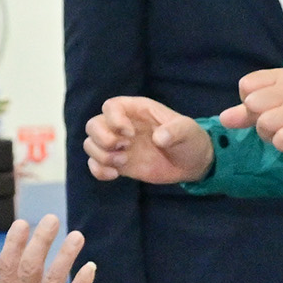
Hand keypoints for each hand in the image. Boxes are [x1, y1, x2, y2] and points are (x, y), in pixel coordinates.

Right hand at [84, 96, 216, 185]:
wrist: (192, 163)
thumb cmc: (189, 139)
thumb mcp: (188, 130)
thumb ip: (175, 131)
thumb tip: (159, 139)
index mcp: (136, 110)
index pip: (111, 106)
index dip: (114, 119)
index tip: (129, 133)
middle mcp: (122, 125)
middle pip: (93, 125)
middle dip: (102, 138)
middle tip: (124, 148)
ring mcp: (118, 145)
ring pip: (91, 144)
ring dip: (101, 155)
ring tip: (123, 162)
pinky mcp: (118, 163)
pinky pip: (95, 164)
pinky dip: (98, 170)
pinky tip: (115, 175)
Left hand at [225, 67, 282, 161]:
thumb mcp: (280, 103)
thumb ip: (248, 110)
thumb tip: (222, 119)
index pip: (246, 85)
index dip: (248, 102)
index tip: (265, 108)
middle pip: (252, 104)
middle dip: (258, 120)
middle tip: (275, 124)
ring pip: (263, 123)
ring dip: (269, 136)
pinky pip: (281, 139)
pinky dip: (282, 145)